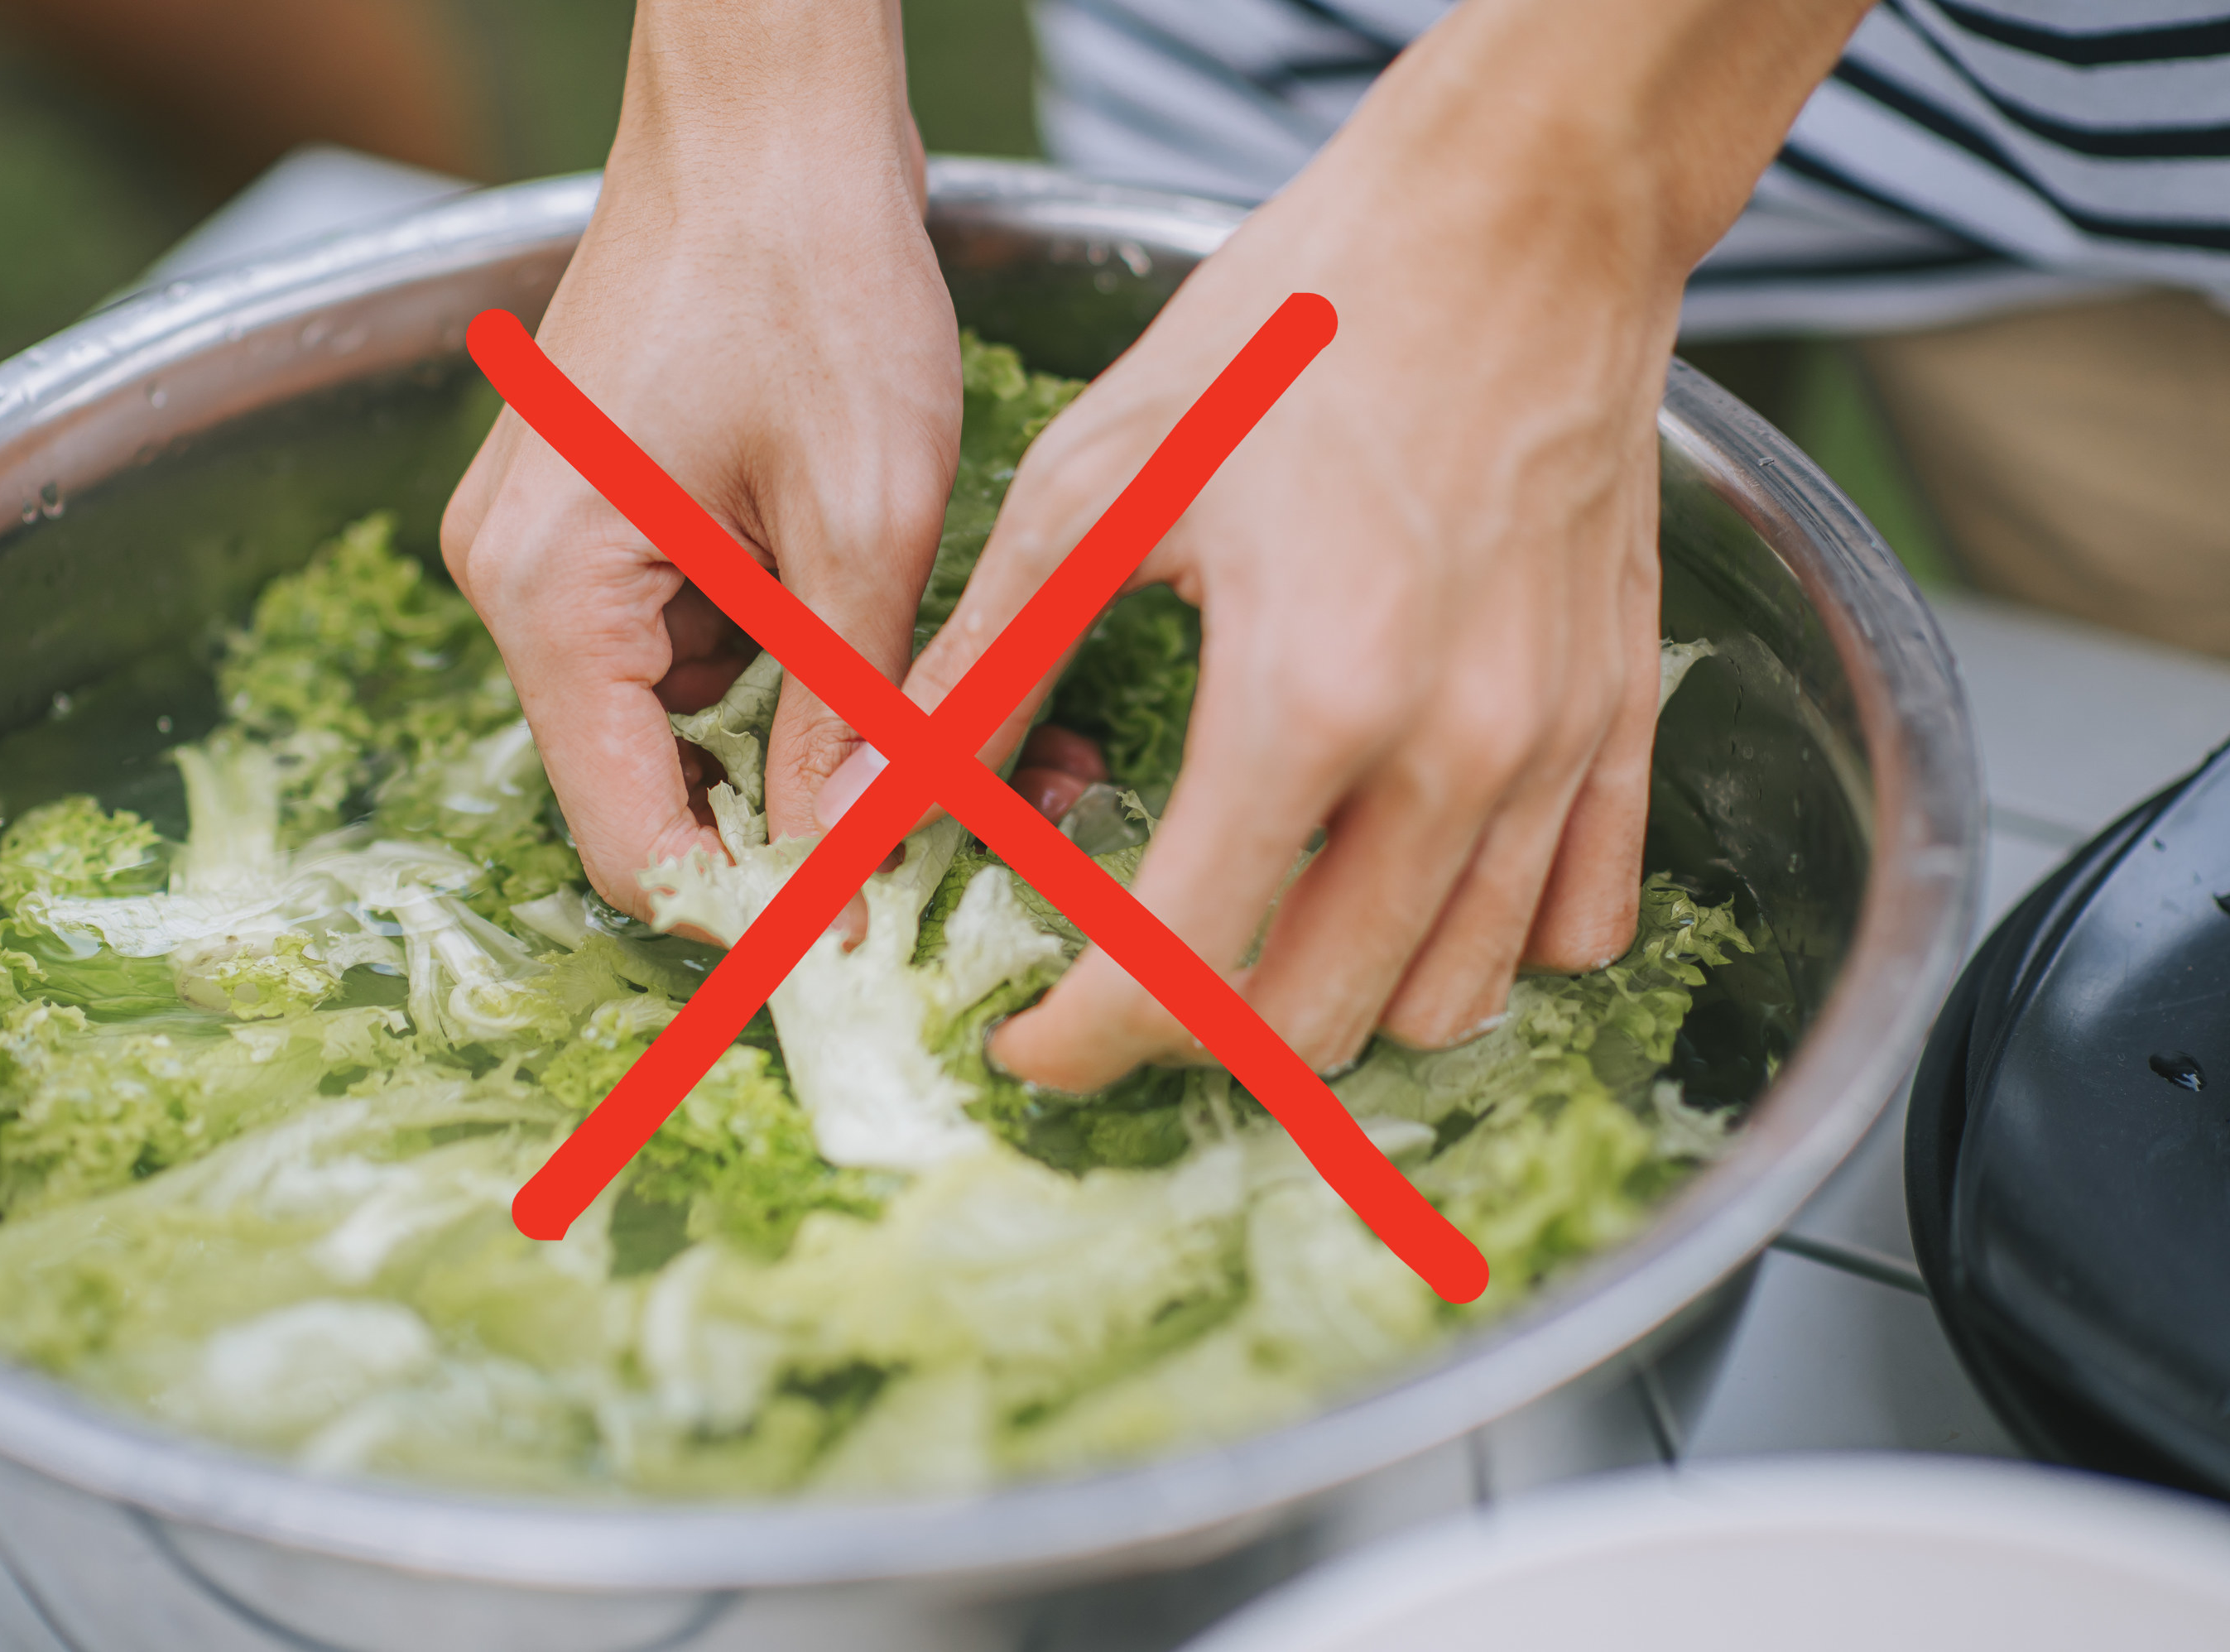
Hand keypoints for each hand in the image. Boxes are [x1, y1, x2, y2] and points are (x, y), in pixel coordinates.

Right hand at [442, 1, 957, 916]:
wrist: (769, 112)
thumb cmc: (811, 273)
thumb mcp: (866, 517)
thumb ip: (845, 707)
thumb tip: (841, 866)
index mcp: (552, 597)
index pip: (629, 836)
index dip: (749, 912)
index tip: (866, 947)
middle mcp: (524, 583)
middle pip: (657, 783)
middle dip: (808, 820)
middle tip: (961, 832)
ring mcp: (561, 544)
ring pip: (696, 715)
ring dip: (823, 733)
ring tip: (980, 728)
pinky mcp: (612, 513)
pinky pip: (704, 636)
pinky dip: (802, 653)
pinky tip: (902, 637)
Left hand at [833, 0, 1866, 1089]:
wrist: (1520, 215)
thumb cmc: (1305, 322)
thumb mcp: (1102, 480)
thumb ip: (993, 667)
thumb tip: (890, 802)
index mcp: (1309, 695)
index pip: (1183, 967)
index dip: (1083, 1041)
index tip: (1029, 1044)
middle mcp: (1455, 750)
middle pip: (1320, 1020)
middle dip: (1198, 1039)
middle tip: (1127, 985)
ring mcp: (1555, 742)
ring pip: (1455, 999)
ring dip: (1339, 1007)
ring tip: (1257, 938)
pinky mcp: (1622, 714)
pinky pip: (1578, 918)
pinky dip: (1485, 943)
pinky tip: (1407, 885)